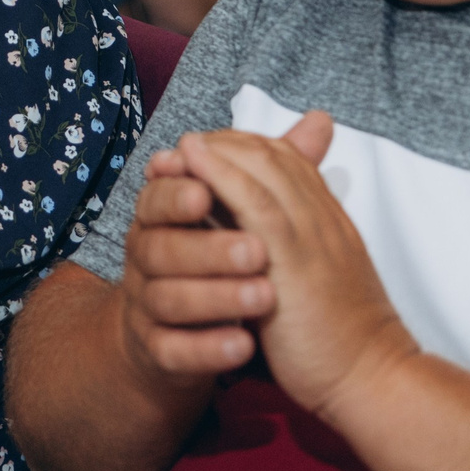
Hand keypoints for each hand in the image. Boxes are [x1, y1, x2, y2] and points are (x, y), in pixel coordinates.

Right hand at [112, 150, 274, 382]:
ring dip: (218, 297)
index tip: (208, 193)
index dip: (178, 194)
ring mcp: (150, 307)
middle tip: (257, 252)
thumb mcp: (245, 215)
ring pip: (168, 300)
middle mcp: (149, 258)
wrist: (190, 332)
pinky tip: (243, 345)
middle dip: (208, 247)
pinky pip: (173, 350)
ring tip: (265, 297)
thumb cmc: (220, 262)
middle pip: (160, 248)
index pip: (158, 198)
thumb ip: (274, 170)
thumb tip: (320, 119)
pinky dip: (207, 348)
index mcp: (164, 219)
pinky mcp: (160, 350)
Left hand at [174, 118, 419, 420]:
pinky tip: (191, 163)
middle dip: (227, 141)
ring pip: (264, 168)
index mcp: (331, 220)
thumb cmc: (340, 340)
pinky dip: (221, 174)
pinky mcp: (293, 258)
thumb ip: (293, 255)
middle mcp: (323, 217)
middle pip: (274, 155)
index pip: (290, 162)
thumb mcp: (318, 283)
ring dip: (218, 149)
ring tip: (182, 144)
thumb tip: (255, 248)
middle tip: (187, 143)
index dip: (247, 148)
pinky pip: (255, 202)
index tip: (212, 149)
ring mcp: (311, 233)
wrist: (371, 377)